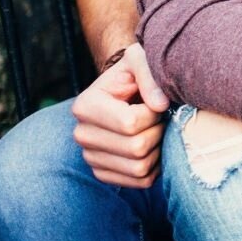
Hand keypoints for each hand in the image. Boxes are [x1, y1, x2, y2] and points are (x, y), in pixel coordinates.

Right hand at [69, 43, 169, 187]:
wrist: (128, 90)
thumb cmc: (136, 72)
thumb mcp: (142, 59)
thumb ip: (150, 75)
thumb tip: (159, 106)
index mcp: (85, 106)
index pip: (130, 123)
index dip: (154, 113)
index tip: (156, 101)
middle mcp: (82, 134)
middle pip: (136, 148)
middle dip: (158, 131)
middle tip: (158, 117)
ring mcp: (91, 157)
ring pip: (140, 168)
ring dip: (158, 148)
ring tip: (154, 129)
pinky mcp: (104, 173)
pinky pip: (141, 182)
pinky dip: (155, 166)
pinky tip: (152, 146)